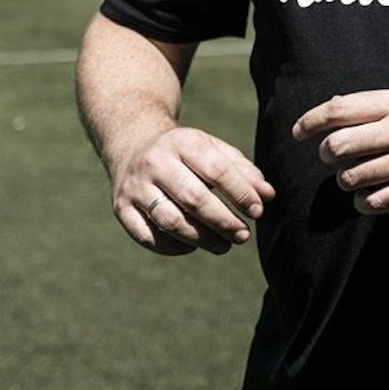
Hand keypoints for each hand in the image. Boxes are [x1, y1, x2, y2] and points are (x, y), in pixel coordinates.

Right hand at [109, 125, 273, 255]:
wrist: (133, 145)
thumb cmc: (186, 153)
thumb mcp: (213, 150)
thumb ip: (242, 171)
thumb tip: (267, 196)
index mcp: (182, 142)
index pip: (217, 171)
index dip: (241, 194)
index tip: (257, 212)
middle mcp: (155, 163)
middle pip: (194, 199)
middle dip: (223, 221)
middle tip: (243, 235)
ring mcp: (135, 187)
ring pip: (171, 221)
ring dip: (202, 239)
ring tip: (224, 246)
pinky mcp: (121, 208)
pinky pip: (148, 236)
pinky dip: (173, 247)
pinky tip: (191, 246)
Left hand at [292, 89, 388, 214]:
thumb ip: (382, 104)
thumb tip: (337, 108)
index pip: (339, 109)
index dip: (311, 122)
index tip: (298, 132)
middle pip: (339, 146)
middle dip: (327, 156)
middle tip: (331, 159)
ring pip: (354, 176)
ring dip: (346, 181)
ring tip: (354, 179)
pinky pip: (378, 201)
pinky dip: (365, 203)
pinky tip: (368, 199)